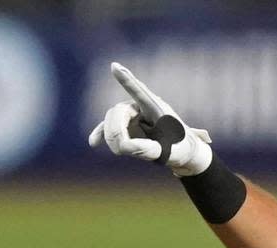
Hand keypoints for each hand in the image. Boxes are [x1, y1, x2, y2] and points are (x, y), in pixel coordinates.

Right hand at [88, 62, 212, 175]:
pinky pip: (108, 127)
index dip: (126, 80)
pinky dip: (101, 134)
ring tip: (124, 152)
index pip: (139, 92)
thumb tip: (125, 148)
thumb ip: (151, 150)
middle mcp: (142, 107)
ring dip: (113, 137)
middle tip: (124, 149)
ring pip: (111, 120)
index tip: (114, 66)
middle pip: (119, 111)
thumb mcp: (171, 152)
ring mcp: (132, 115)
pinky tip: (93, 142)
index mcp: (157, 108)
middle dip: (116, 131)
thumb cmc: (181, 148)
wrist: (183, 150)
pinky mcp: (126, 126)